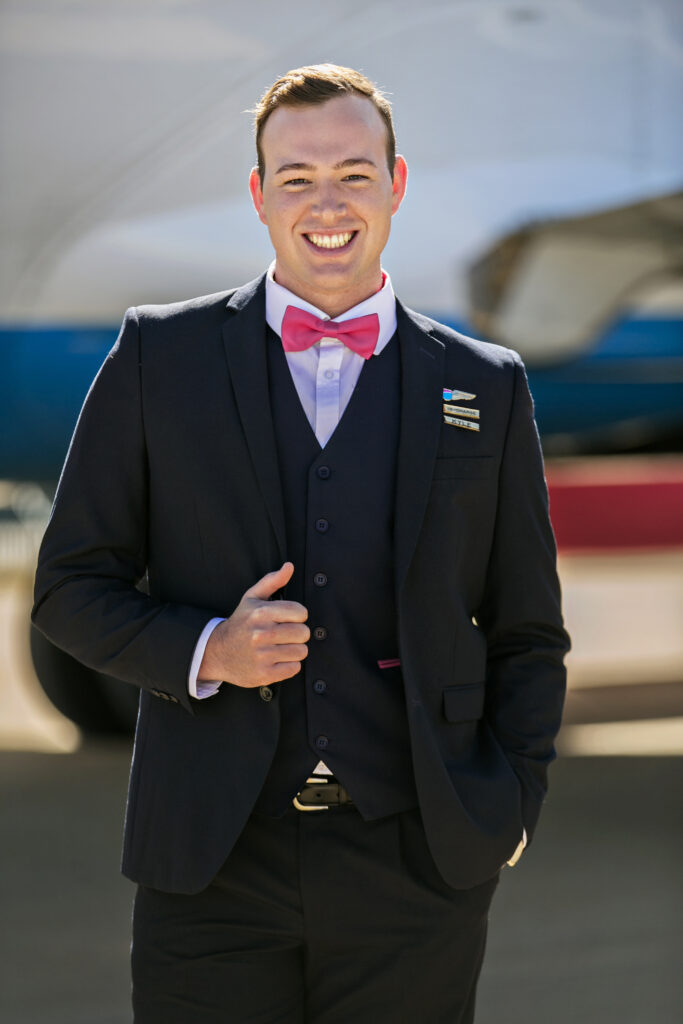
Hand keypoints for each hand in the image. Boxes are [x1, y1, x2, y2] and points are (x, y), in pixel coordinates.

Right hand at [197, 562, 308, 687]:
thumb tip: (289, 566)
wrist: (217, 652)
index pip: (301, 612)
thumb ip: (272, 581)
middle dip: (297, 633)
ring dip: (294, 650)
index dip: (297, 616)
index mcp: (261, 613)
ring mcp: (263, 656)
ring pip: (301, 651)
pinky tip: (277, 659)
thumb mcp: (251, 598)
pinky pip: (295, 668)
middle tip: (284, 635)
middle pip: (303, 633)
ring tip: (280, 647)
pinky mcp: (264, 674)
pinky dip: (289, 665)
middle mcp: (261, 634)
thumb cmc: (240, 623)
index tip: (288, 619)